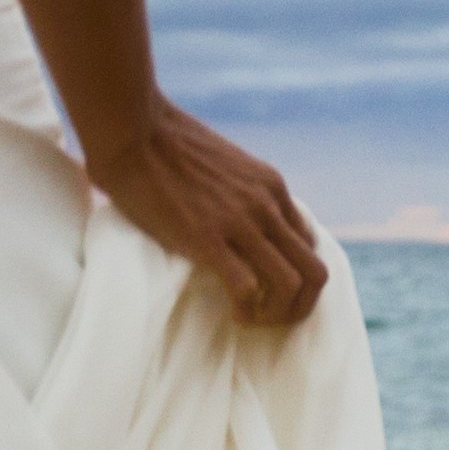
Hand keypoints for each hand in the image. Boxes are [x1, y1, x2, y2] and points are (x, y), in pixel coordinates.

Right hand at [85, 104, 326, 327]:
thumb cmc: (163, 145)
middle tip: (272, 316)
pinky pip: (248, 289)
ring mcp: (241, 222)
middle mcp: (266, 205)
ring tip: (252, 319)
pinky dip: (246, 312)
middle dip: (301, 305)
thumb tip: (229, 211)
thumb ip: (238, 188)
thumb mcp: (222, 162)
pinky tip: (232, 313)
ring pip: (292, 285)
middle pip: (315, 271)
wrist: (133, 131)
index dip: (295, 272)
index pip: (309, 242)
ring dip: (277, 314)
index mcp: (271, 185)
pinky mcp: (209, 239)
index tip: (269, 286)